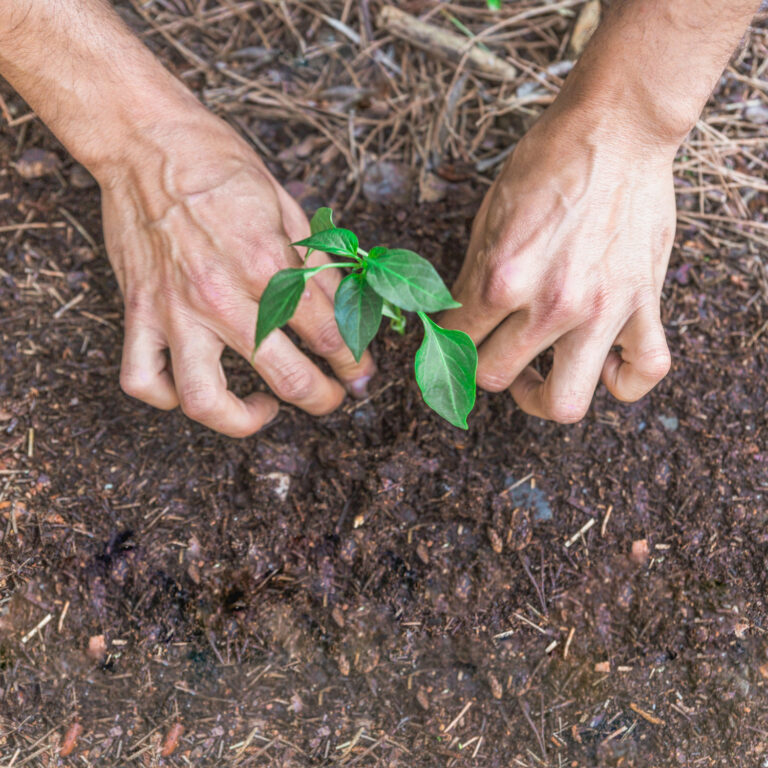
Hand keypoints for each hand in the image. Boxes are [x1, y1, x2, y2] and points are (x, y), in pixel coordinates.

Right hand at [100, 116, 374, 436]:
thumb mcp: (286, 204)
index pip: (328, 333)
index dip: (355, 361)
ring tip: (263, 409)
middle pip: (287, 377)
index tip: (361, 373)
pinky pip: (143, 380)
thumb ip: (315, 261)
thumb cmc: (219, 165)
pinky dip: (167, 397)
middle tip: (332, 398)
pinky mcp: (138, 312)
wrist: (146, 140)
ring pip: (204, 401)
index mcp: (269, 264)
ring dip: (242, 421)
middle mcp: (223, 297)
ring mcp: (175, 311)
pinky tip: (195, 389)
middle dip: (323, 398)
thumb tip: (344, 303)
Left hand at [441, 109, 674, 422]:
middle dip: (485, 367)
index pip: (456, 340)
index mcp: (501, 277)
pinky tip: (603, 362)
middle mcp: (550, 304)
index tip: (453, 338)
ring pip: (564, 403)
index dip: (446, 341)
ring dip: (541, 397)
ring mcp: (601, 311)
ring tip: (539, 376)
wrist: (617, 128)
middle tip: (493, 350)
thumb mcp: (489, 217)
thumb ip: (472, 277)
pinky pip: (643, 373)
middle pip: (495, 377)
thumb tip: (457, 319)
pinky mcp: (644, 305)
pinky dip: (622, 380)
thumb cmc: (549, 163)